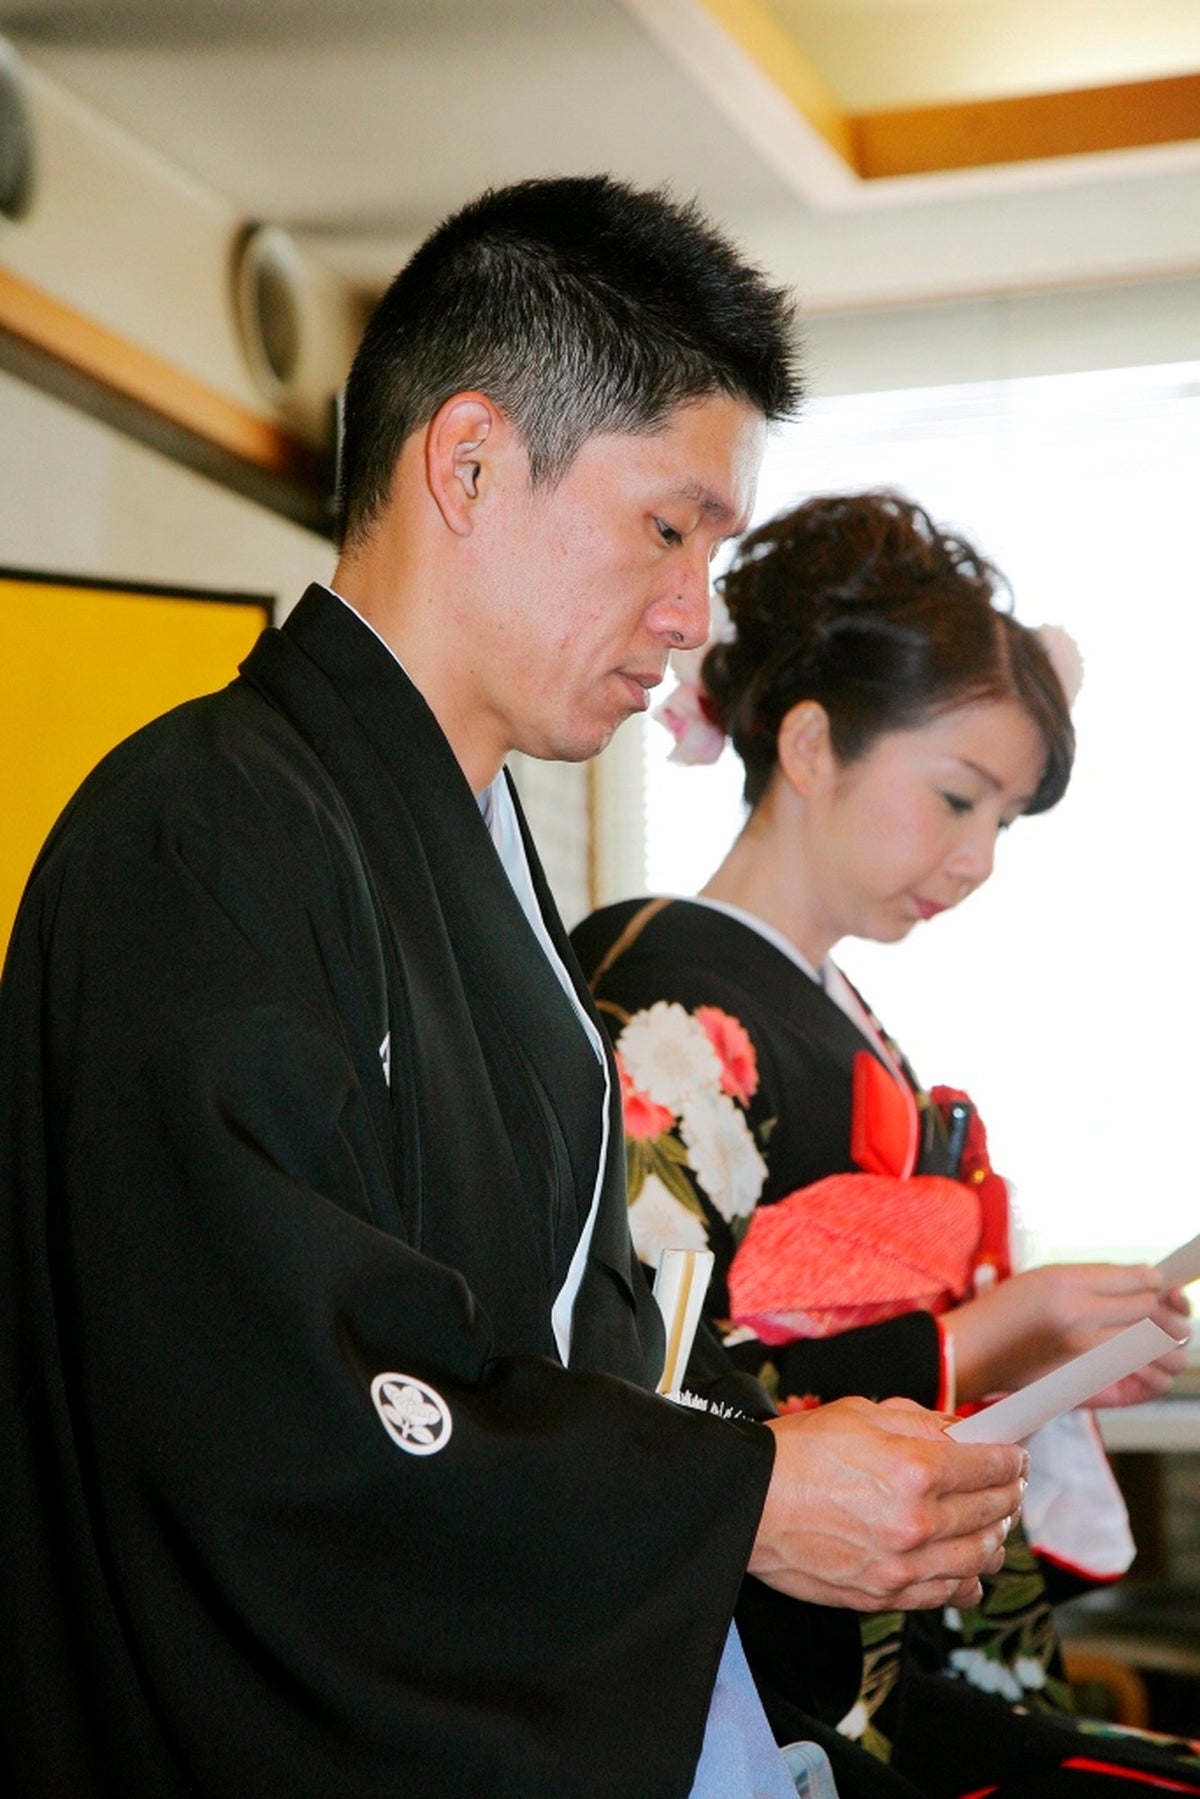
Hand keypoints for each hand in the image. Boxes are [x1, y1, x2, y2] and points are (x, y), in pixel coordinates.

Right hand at [748, 1395, 1026, 1612]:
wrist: (747, 1504)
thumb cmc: (797, 1453)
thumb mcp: (861, 1414)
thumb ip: (921, 1422)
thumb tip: (965, 1432)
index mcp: (914, 1470)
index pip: (993, 1467)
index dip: (1012, 1458)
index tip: (1015, 1456)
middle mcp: (917, 1524)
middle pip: (995, 1512)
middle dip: (1008, 1492)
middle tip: (1007, 1483)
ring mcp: (903, 1568)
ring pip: (983, 1559)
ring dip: (994, 1535)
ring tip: (986, 1520)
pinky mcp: (887, 1597)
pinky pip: (952, 1594)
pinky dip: (968, 1578)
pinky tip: (962, 1561)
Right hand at [947, 1264, 1190, 1401]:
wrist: (969, 1352)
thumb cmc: (1001, 1312)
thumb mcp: (1044, 1277)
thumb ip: (1094, 1279)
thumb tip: (1144, 1280)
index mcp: (1067, 1283)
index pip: (1138, 1280)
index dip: (1155, 1282)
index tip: (1156, 1284)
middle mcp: (1079, 1317)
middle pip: (1151, 1312)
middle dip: (1166, 1313)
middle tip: (1168, 1314)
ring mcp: (1084, 1354)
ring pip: (1153, 1348)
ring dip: (1167, 1346)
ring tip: (1166, 1343)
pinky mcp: (1085, 1383)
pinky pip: (1140, 1379)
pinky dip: (1154, 1374)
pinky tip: (1149, 1368)